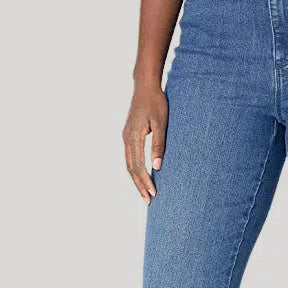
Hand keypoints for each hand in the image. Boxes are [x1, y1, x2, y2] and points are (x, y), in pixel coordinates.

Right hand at [122, 81, 167, 203]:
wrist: (145, 86)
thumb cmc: (156, 103)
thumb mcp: (161, 124)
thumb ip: (159, 145)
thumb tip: (157, 167)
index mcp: (133, 137)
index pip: (138, 166)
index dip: (145, 182)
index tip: (153, 195)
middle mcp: (126, 139)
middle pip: (131, 169)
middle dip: (140, 186)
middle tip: (149, 201)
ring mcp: (125, 137)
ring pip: (129, 164)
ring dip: (136, 180)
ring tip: (145, 193)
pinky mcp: (128, 135)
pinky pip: (130, 157)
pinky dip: (135, 170)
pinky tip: (142, 177)